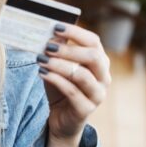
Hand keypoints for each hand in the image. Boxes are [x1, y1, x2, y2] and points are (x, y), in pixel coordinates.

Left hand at [37, 24, 110, 146]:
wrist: (61, 119)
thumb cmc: (61, 88)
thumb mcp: (57, 67)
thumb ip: (56, 52)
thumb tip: (51, 35)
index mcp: (100, 62)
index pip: (94, 41)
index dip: (75, 32)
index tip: (55, 26)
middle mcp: (104, 77)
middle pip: (93, 56)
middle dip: (68, 49)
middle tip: (47, 46)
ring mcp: (97, 94)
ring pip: (82, 75)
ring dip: (59, 65)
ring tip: (41, 60)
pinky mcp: (86, 109)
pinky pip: (72, 92)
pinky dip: (55, 80)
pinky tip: (42, 73)